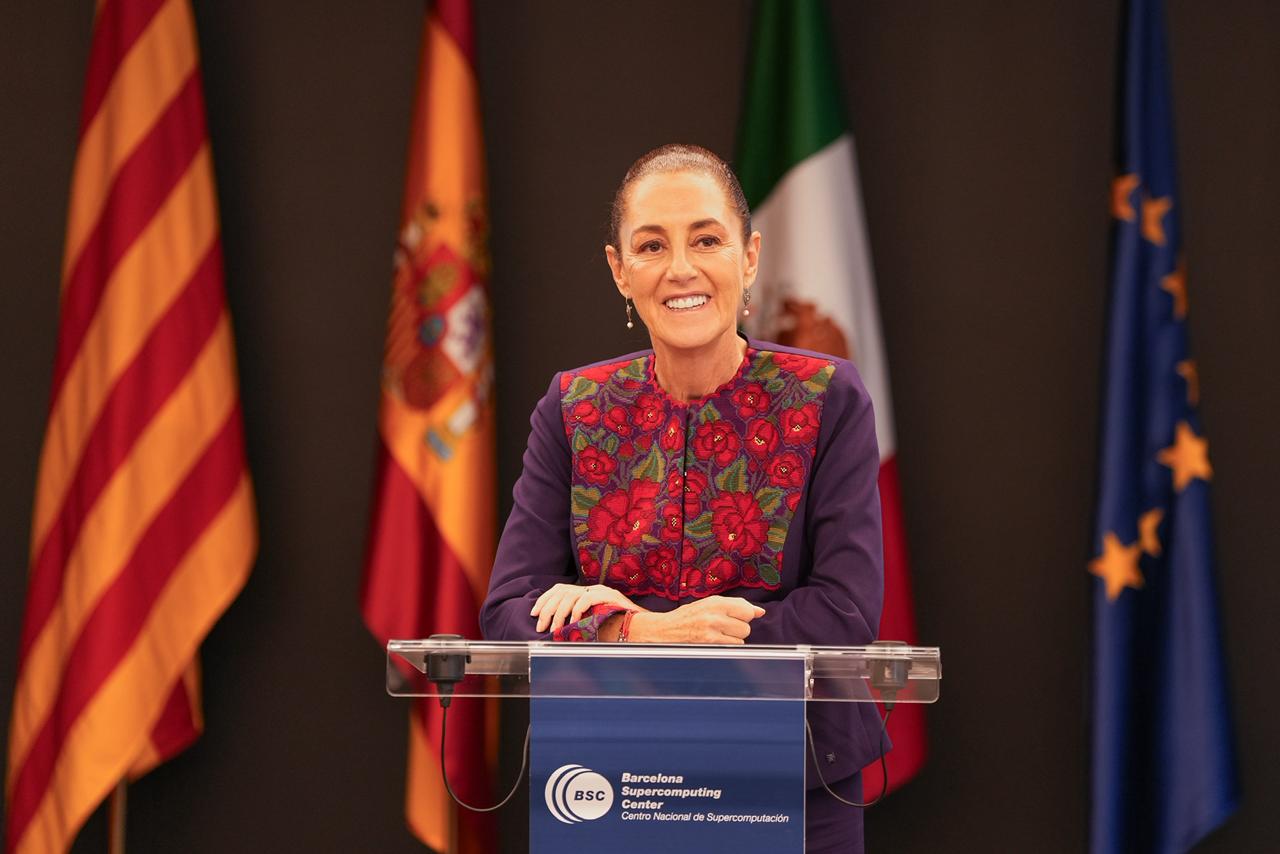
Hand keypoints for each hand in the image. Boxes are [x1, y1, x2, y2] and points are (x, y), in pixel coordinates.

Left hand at [531, 584, 638, 632]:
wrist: (642, 627)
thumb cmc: (617, 629)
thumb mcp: (591, 625)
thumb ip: (577, 624)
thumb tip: (556, 631)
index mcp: (586, 593)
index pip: (559, 589)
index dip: (544, 600)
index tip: (533, 613)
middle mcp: (591, 589)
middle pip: (561, 592)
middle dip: (547, 610)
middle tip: (540, 626)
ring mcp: (601, 591)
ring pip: (571, 595)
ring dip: (559, 613)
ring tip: (555, 629)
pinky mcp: (609, 596)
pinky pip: (587, 598)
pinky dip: (577, 610)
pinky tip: (573, 622)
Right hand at [629, 596, 765, 644]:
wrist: (665, 629)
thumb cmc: (688, 617)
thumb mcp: (709, 604)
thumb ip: (735, 606)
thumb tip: (760, 611)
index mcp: (715, 602)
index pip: (746, 609)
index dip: (745, 616)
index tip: (738, 618)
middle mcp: (714, 614)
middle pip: (746, 626)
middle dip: (739, 628)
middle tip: (724, 627)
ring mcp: (712, 630)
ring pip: (741, 638)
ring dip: (733, 639)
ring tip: (718, 634)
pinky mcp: (709, 643)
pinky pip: (732, 647)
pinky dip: (727, 646)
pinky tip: (715, 642)